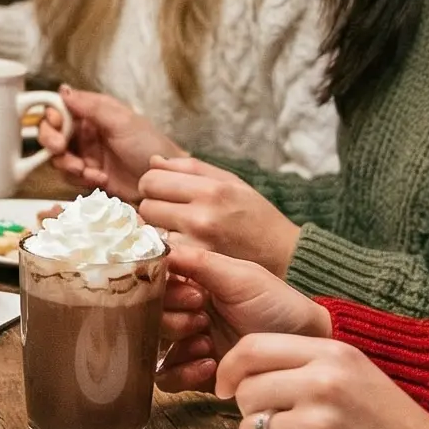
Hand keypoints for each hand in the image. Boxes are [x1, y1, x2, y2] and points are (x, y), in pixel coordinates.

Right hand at [39, 85, 181, 195]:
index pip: (59, 108)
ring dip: (68, 164)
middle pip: (51, 132)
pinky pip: (69, 177)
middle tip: (61, 148)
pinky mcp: (88, 175)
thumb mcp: (123, 121)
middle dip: (52, 141)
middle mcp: (85, 132)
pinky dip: (80, 179)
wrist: (162, 181)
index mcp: (92, 112)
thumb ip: (91, 107)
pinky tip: (100, 179)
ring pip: (57, 157)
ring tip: (86, 170)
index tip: (56, 124)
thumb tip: (63, 91)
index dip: (51, 115)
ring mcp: (86, 155)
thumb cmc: (150, 146)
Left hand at [138, 157, 300, 276]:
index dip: (153, 183)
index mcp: (211, 189)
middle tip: (170, 212)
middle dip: (153, 206)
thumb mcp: (231, 182)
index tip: (164, 190)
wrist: (283, 256)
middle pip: (145, 205)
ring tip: (176, 230)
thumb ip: (190, 169)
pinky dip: (165, 250)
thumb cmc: (256, 216)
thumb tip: (153, 162)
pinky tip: (179, 246)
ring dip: (156, 229)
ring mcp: (197, 245)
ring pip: (149, 231)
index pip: (151, 179)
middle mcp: (202, 216)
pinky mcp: (196, 267)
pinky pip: (162, 253)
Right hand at [156, 238, 330, 392]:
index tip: (192, 293)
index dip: (162, 288)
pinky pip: (166, 377)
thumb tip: (157, 247)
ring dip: (178, 343)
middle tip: (201, 317)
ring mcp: (186, 343)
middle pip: (147, 315)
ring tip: (207, 342)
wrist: (304, 345)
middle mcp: (183, 311)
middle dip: (172, 318)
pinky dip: (183, 372)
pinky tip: (210, 364)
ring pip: (152, 346)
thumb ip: (198, 261)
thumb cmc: (278, 304)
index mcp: (190, 282)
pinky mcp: (193, 373)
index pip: (152, 282)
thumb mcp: (242, 276)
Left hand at [218, 333, 428, 428]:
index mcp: (335, 354)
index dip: (230, 370)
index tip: (226, 388)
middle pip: (246, 393)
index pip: (253, 348)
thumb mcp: (359, 377)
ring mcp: (317, 427)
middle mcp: (323, 384)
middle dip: (255, 414)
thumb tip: (245, 375)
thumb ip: (309, 368)